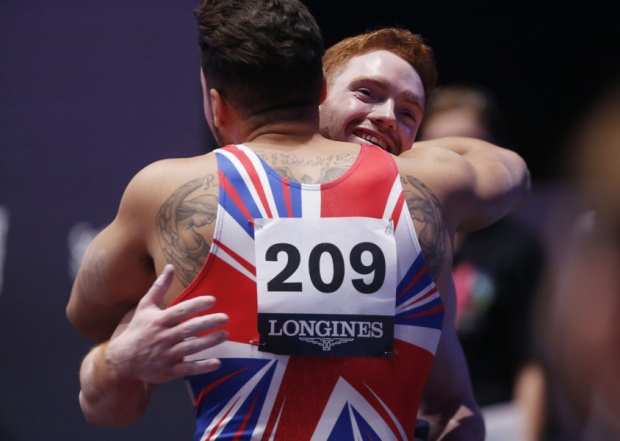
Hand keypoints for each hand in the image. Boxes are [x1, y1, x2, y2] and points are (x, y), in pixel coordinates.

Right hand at [105, 264, 227, 385]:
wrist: (122, 361)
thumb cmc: (138, 330)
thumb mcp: (145, 307)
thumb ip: (159, 287)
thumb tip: (170, 266)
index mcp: (159, 321)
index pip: (180, 311)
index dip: (196, 305)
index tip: (213, 300)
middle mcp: (163, 337)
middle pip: (188, 329)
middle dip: (207, 323)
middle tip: (225, 318)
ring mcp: (166, 355)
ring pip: (191, 348)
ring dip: (209, 342)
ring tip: (225, 334)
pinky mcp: (169, 371)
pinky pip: (188, 369)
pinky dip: (202, 367)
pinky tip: (217, 363)